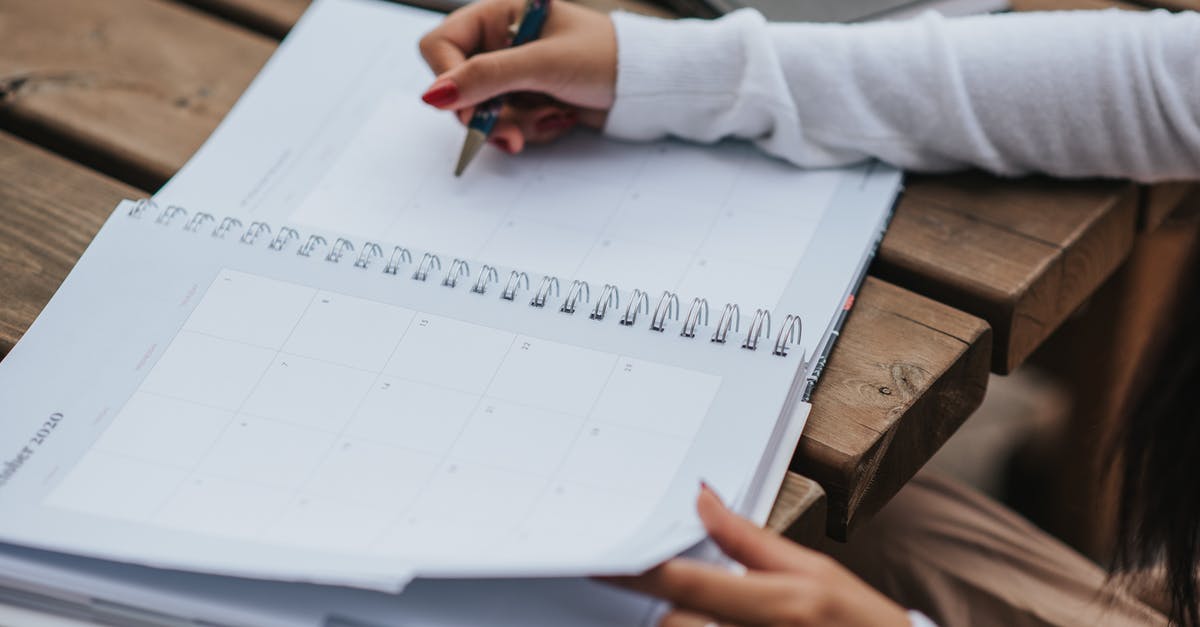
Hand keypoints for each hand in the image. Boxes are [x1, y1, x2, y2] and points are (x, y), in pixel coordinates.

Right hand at [418, 0, 616, 153]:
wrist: (647, 85)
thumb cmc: (604, 58)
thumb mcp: (542, 64)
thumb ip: (486, 76)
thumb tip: (434, 95)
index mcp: (498, 14)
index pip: (441, 46)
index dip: (448, 79)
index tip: (468, 108)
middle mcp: (500, 41)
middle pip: (459, 86)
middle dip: (487, 114)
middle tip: (510, 134)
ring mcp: (514, 72)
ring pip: (484, 112)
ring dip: (515, 124)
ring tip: (552, 117)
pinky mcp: (529, 98)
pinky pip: (508, 123)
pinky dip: (532, 128)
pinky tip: (560, 117)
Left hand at [606, 485, 911, 626]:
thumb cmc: (858, 619)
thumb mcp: (812, 569)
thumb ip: (748, 541)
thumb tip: (702, 499)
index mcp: (780, 602)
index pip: (688, 584)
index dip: (637, 572)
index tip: (599, 562)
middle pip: (675, 625)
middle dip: (670, 610)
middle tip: (676, 591)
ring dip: (682, 623)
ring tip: (710, 611)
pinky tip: (703, 618)